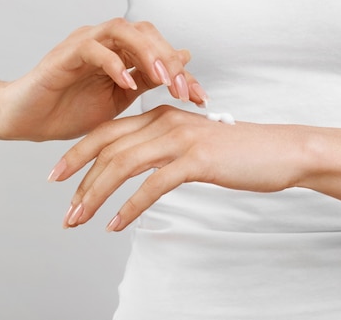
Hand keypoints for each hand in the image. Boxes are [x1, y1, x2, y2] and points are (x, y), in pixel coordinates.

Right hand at [0, 19, 207, 140]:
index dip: (182, 72)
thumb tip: (184, 60)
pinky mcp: (64, 54)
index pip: (159, 50)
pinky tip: (127, 82)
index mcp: (121, 53)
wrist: (27, 121)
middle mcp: (105, 42)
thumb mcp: (120, 100)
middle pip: (146, 32)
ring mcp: (85, 44)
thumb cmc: (70, 110)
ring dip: (147, 52)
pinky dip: (113, 63)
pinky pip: (93, 48)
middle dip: (169, 59)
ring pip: (123, 30)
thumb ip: (148, 79)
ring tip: (161, 79)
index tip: (201, 98)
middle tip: (182, 89)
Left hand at [52, 105, 312, 230]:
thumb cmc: (240, 151)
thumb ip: (168, 149)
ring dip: (96, 195)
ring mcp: (180, 139)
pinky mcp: (196, 160)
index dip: (79, 153)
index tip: (59, 176)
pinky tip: (117, 224)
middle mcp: (166, 122)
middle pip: (108, 148)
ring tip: (79, 220)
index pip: (109, 132)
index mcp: (162, 116)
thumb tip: (145, 168)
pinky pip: (153, 185)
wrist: (281, 150)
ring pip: (123, 165)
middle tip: (64, 209)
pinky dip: (130, 207)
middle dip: (78, 178)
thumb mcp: (196, 144)